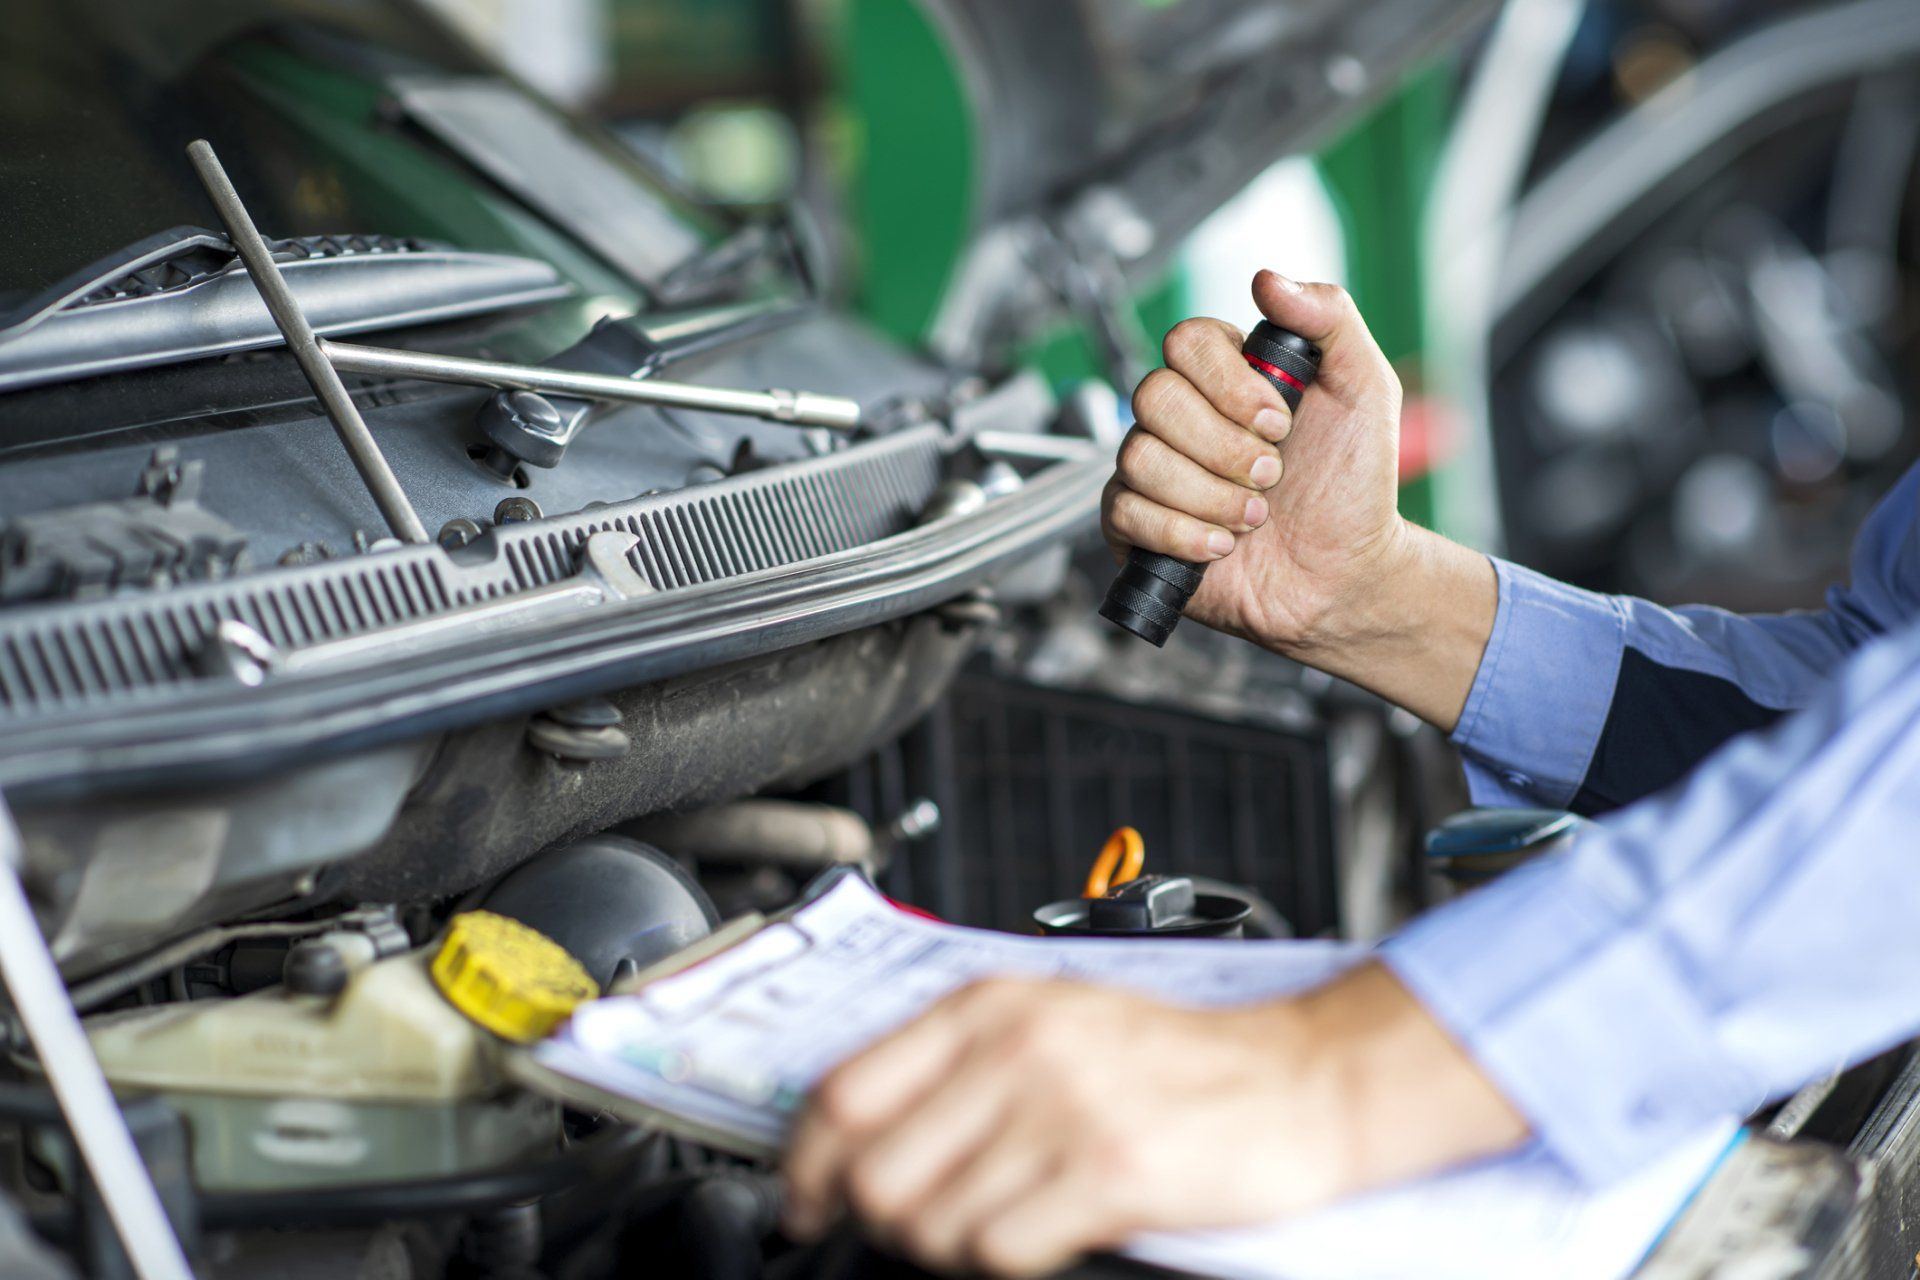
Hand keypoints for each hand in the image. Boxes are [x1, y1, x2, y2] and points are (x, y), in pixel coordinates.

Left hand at [780, 964, 1528, 1276]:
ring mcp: (1060, 1110)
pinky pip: (998, 1251)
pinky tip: (1042, 1235)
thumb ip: (955, 1061)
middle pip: (872, 1173)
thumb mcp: (1051, 1020)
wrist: (1299, 1078)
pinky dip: (1006, 1261)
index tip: (802, 1206)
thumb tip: (852, 1130)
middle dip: (880, 1222)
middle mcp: (1014, 1050)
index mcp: (987, 1006)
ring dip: (949, 1246)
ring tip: (996, 1225)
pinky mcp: (1108, 1172)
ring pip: (927, 1224)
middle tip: (918, 1228)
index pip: (841, 1093)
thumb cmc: (1173, 1056)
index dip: (803, 1167)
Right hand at [1102, 271, 1408, 653]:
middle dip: (1223, 446)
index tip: (1278, 421)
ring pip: (1140, 458)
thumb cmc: (1353, 489)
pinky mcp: (1136, 526)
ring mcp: (1154, 471)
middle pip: (1153, 397)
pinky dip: (1184, 534)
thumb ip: (1328, 318)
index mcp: (1226, 376)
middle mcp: (1182, 417)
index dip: (1227, 383)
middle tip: (1271, 474)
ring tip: (1254, 517)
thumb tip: (1266, 278)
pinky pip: (1125, 511)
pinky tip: (1223, 547)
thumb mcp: (1365, 389)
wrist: (1343, 577)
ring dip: (1211, 496)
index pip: (1186, 341)